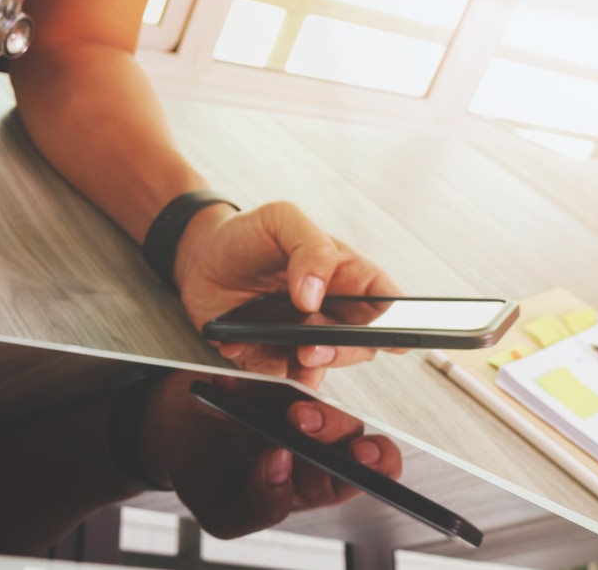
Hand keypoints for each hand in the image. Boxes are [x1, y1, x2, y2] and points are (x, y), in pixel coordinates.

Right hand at [141, 374, 402, 539]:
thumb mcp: (223, 511)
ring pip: (325, 398)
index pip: (357, 478)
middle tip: (304, 422)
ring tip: (287, 410)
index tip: (360, 455)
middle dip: (337, 427)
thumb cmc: (203, 477)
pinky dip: (269, 374)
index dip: (370, 466)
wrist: (167, 433)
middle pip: (348, 434)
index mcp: (311, 484)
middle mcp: (313, 443)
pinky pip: (291, 365)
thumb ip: (260, 505)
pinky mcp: (276, 373)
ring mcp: (296, 404)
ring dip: (314, 402)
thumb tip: (282, 466)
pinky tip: (238, 387)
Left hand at [174, 201, 402, 386]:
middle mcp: (331, 310)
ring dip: (311, 369)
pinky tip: (246, 348)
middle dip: (346, 351)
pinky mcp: (275, 358)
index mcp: (346, 275)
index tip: (391, 334)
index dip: (397, 321)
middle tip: (317, 345)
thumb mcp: (282, 220)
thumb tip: (315, 293)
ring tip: (294, 357)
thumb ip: (310, 247)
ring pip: (325, 367)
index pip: (386, 302)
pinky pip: (282, 377)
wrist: (199, 257)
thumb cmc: (247, 234)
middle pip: (362, 343)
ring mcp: (305, 337)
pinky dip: (269, 372)